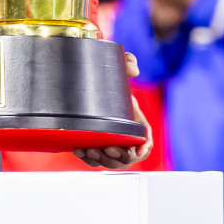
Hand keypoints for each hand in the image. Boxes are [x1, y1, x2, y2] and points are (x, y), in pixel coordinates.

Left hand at [73, 52, 153, 168]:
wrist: (87, 82)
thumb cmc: (108, 79)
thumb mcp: (118, 68)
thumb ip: (128, 62)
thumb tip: (133, 70)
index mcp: (135, 122)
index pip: (145, 141)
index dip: (143, 149)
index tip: (136, 152)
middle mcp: (123, 136)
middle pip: (126, 157)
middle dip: (118, 158)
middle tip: (107, 149)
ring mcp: (108, 142)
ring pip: (109, 161)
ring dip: (101, 159)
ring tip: (89, 150)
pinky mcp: (93, 144)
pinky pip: (92, 158)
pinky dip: (86, 158)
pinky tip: (78, 150)